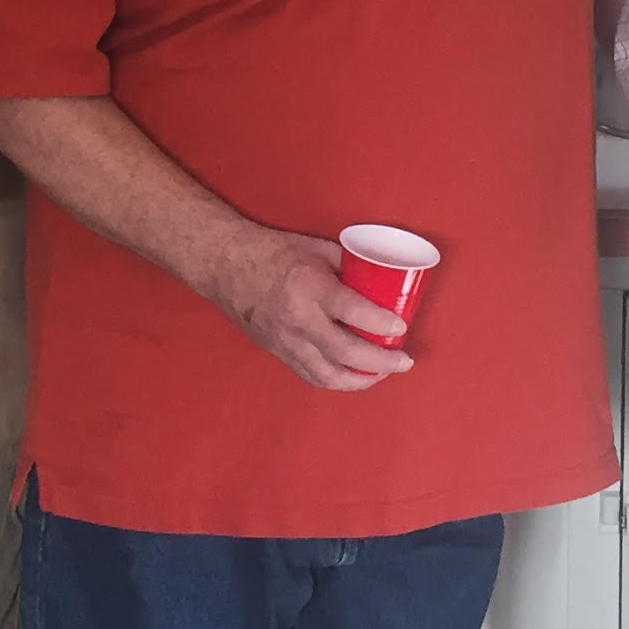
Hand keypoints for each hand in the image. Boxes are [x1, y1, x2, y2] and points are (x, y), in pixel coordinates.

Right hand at [208, 228, 414, 391]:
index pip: (352, 312)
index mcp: (310, 288)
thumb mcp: (317, 248)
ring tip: (381, 373)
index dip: (381, 323)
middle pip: (346, 352)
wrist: (226, 265)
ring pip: (328, 375)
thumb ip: (348, 266)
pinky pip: (310, 376)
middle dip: (381, 362)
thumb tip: (380, 280)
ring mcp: (286, 341)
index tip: (401, 327)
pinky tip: (352, 376)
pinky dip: (335, 380)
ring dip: (360, 380)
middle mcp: (299, 319)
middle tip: (403, 361)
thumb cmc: (274, 252)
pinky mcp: (278, 352)